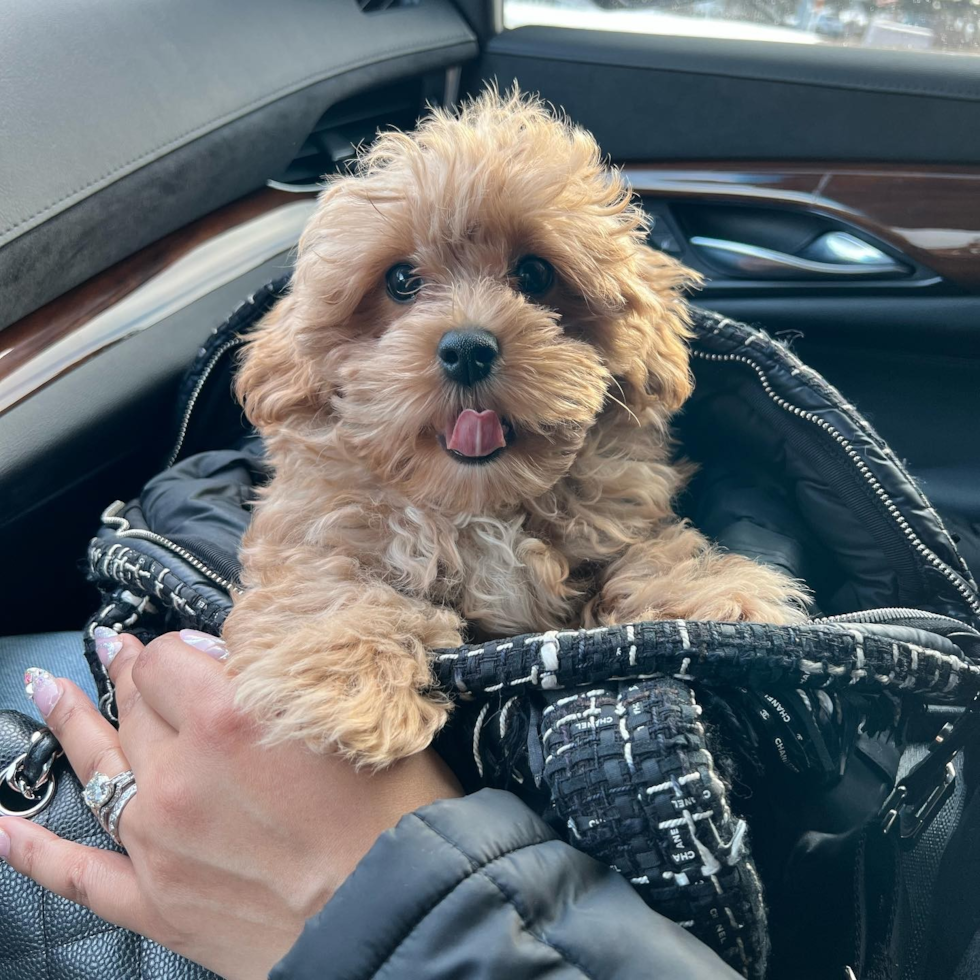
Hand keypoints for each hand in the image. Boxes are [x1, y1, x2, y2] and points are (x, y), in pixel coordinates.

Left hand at [0, 631, 460, 979]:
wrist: (392, 914)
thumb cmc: (394, 813)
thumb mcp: (358, 713)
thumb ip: (293, 673)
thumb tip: (249, 648)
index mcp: (228, 717)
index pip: (167, 656)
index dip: (179, 646)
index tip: (198, 649)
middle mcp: (179, 774)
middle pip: (133, 705)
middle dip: (128, 674)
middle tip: (120, 652)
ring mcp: (156, 840)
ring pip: (98, 767)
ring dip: (72, 723)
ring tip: (48, 690)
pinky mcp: (155, 901)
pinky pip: (74, 872)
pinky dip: (30, 849)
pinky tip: (4, 826)